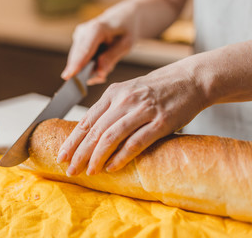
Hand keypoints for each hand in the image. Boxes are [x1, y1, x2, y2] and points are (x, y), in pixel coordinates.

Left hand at [57, 60, 208, 175]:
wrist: (190, 80)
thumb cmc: (157, 89)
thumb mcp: (128, 92)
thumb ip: (111, 109)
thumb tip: (91, 132)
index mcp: (113, 93)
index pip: (86, 120)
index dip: (72, 140)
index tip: (62, 155)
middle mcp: (124, 100)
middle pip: (95, 131)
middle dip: (79, 153)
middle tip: (70, 169)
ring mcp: (142, 110)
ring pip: (111, 137)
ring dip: (97, 157)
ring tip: (88, 172)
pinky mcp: (161, 122)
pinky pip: (136, 142)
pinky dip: (121, 157)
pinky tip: (111, 167)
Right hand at [61, 16, 133, 84]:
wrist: (122, 17)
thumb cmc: (126, 29)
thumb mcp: (126, 44)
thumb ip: (112, 58)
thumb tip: (99, 72)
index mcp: (97, 28)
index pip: (84, 50)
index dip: (76, 64)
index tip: (68, 76)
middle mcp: (84, 31)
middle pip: (78, 58)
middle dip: (88, 72)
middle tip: (102, 78)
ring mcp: (79, 36)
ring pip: (78, 61)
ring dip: (91, 69)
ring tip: (106, 66)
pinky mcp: (78, 41)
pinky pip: (80, 59)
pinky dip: (90, 66)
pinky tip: (101, 63)